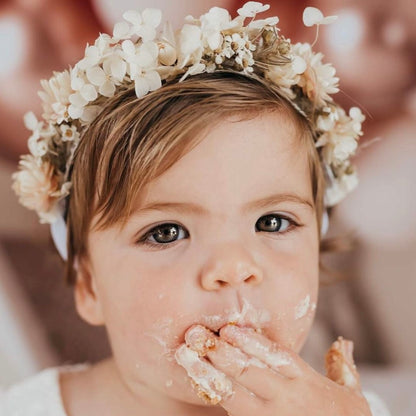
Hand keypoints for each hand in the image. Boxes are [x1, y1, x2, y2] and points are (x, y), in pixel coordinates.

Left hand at [175, 324, 371, 415]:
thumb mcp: (351, 395)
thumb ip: (342, 366)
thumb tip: (342, 342)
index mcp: (305, 382)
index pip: (275, 356)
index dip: (250, 341)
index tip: (227, 329)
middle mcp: (286, 400)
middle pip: (248, 372)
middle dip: (219, 352)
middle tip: (193, 335)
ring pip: (233, 396)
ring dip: (206, 374)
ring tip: (184, 356)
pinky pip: (232, 414)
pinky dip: (214, 399)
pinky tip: (197, 387)